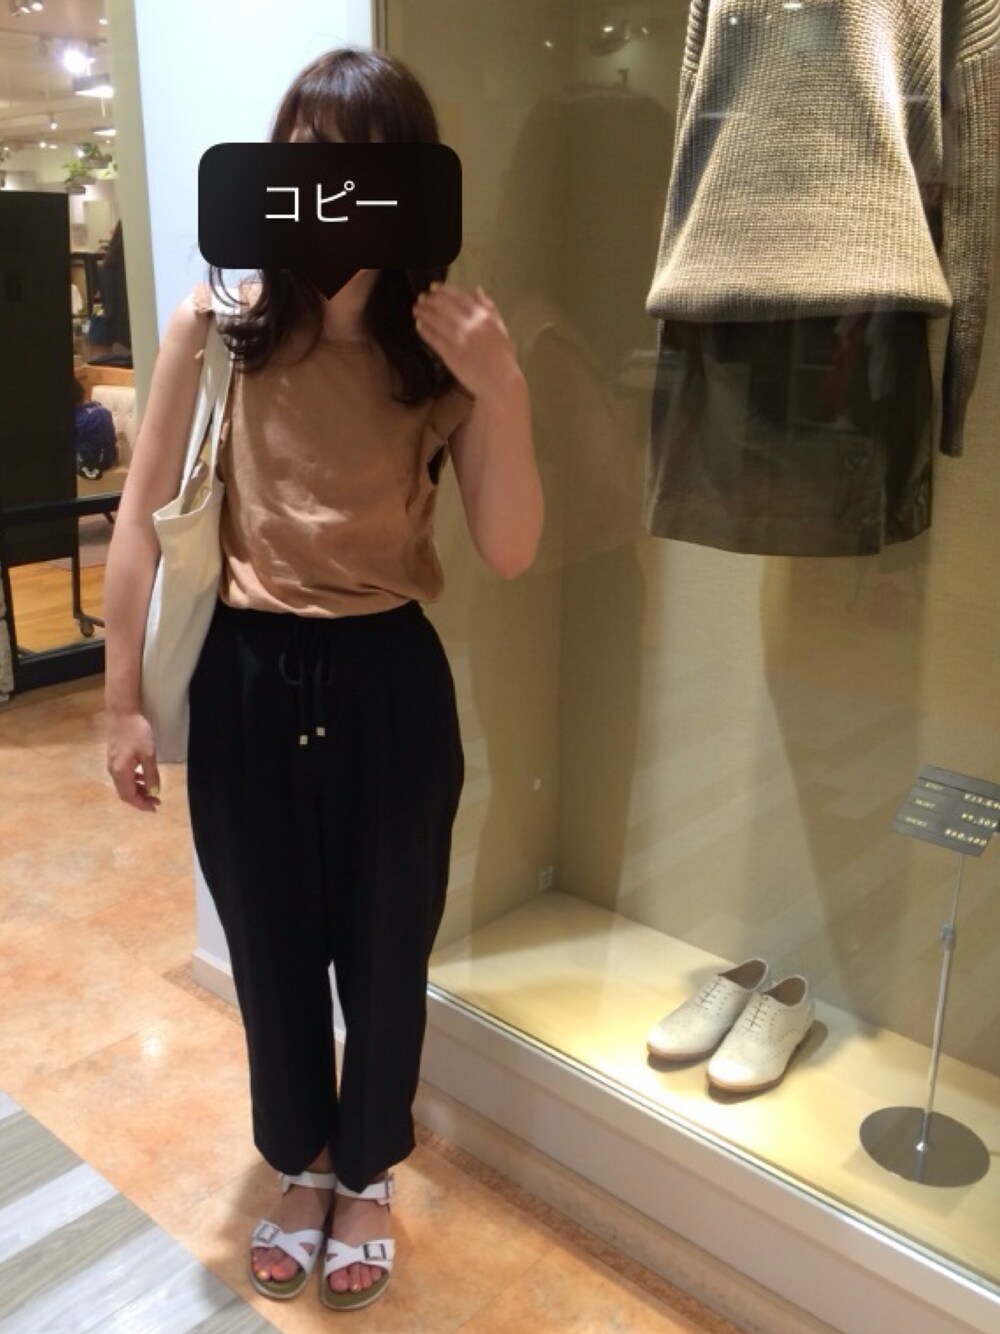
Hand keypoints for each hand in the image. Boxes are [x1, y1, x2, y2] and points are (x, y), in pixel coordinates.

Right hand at [107, 711, 161, 812]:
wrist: (121, 713)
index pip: (130, 796)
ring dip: (137, 790)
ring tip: (152, 791)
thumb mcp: (148, 754)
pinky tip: (143, 776)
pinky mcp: (114, 757)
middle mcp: (113, 771)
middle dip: (140, 799)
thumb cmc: (137, 732)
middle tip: (156, 801)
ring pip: (124, 784)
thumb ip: (151, 774)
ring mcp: (112, 764)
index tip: (154, 808)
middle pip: (125, 793)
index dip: (142, 805)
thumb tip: (154, 791)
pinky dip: (134, 780)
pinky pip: (123, 775)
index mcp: (121, 772)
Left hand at [412, 282, 520, 398]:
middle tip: (421, 298)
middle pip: (444, 306)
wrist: (500, 381)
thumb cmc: (502, 356)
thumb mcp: (500, 327)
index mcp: (483, 316)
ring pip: (436, 321)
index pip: (459, 297)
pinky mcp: (450, 355)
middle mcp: (470, 325)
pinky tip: (419, 326)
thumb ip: (489, 307)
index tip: (433, 287)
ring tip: (416, 309)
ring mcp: (459, 340)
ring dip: (424, 313)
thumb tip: (477, 290)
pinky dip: (425, 331)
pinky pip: (434, 339)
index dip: (443, 290)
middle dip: (429, 300)